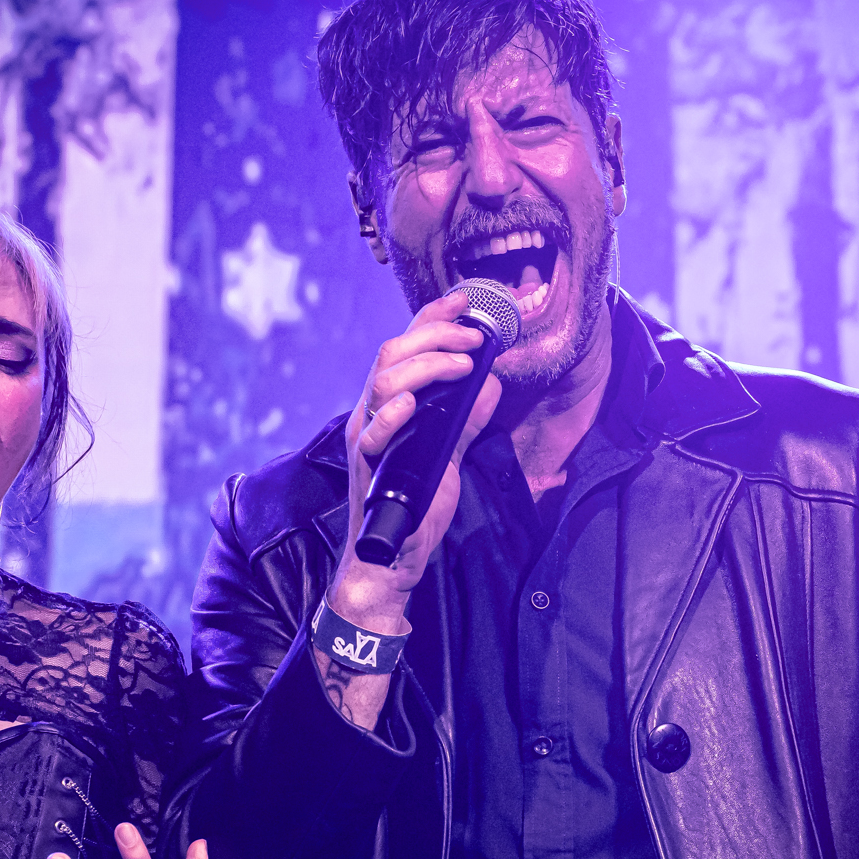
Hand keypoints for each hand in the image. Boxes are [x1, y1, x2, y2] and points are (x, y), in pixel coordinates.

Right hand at [331, 290, 503, 626]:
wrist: (393, 558)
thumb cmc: (415, 506)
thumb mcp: (448, 453)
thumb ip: (465, 419)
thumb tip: (492, 385)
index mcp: (389, 404)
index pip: (405, 346)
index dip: (432, 318)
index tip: (465, 300)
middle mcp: (371, 414)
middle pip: (392, 354)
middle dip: (435, 336)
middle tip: (474, 337)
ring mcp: (366, 439)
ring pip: (383, 383)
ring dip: (425, 366)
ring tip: (462, 364)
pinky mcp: (367, 469)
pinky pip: (370, 434)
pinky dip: (390, 415)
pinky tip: (412, 403)